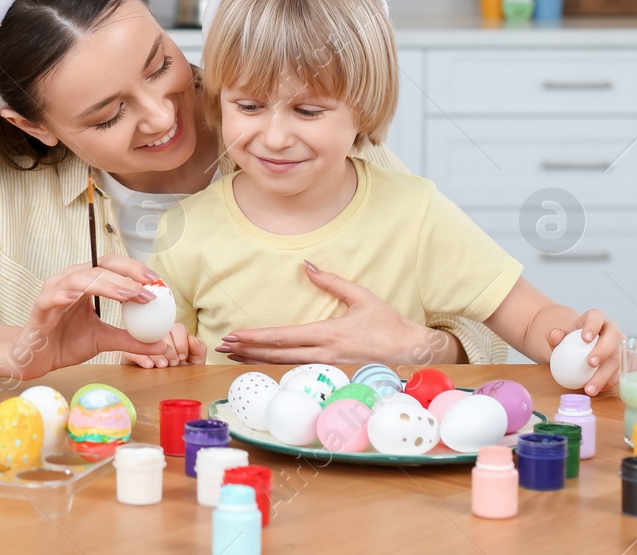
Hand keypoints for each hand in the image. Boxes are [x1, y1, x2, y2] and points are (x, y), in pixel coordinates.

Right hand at [1, 256, 165, 380]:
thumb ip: (131, 340)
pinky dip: (65, 294)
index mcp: (86, 283)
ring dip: (107, 284)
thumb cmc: (66, 343)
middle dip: (126, 273)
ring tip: (128, 295)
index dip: (134, 269)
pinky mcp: (40, 306)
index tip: (156, 282)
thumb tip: (163, 345)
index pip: (112, 266)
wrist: (36, 359)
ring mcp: (53, 290)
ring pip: (80, 278)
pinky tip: (79, 298)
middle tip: (148, 288)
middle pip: (99, 266)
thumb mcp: (104, 340)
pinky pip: (53, 296)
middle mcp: (70, 279)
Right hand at [126, 323, 208, 368]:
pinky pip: (132, 350)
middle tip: (172, 364)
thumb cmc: (180, 372)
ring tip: (163, 367)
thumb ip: (199, 350)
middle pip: (162, 333)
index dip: (181, 342)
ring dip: (157, 355)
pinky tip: (150, 367)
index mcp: (175, 334)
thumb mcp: (194, 363)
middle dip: (170, 350)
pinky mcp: (129, 352)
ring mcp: (142, 342)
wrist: (163, 388)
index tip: (182, 357)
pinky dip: (143, 358)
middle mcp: (158, 335)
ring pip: (147, 340)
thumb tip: (191, 338)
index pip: (178, 328)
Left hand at [219, 260, 447, 366]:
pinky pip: (298, 370)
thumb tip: (307, 265)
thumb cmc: (388, 323)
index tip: (236, 335)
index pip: (285, 337)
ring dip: (258, 361)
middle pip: (278, 355)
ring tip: (233, 356)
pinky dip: (275, 366)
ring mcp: (328, 366)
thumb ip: (332, 281)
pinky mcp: (332, 371)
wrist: (412, 351)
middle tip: (224, 346)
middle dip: (249, 351)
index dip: (258, 338)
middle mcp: (324, 354)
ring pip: (285, 365)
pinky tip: (261, 363)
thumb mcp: (361, 297)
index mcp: (329, 334)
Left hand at [546, 310, 622, 395]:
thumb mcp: (558, 337)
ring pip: (618, 359)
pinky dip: (609, 382)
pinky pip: (620, 373)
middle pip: (613, 337)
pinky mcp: (623, 363)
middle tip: (590, 363)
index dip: (593, 326)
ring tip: (590, 387)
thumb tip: (556, 335)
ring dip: (606, 374)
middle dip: (604, 350)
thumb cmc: (569, 341)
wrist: (577, 349)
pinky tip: (597, 390)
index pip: (596, 317)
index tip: (585, 338)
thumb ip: (554, 335)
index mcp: (595, 319)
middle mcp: (612, 331)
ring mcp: (620, 347)